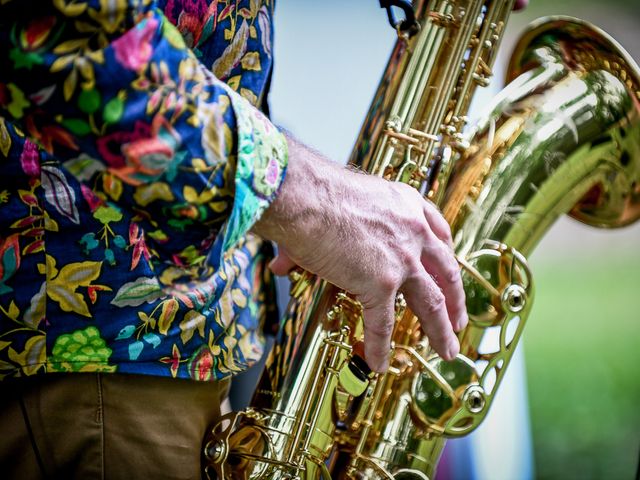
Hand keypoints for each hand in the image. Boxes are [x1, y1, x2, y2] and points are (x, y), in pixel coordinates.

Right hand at [254, 133, 466, 371]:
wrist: (304, 195)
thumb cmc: (312, 192)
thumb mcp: (339, 204)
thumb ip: (325, 235)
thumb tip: (287, 263)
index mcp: (406, 205)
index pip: (439, 234)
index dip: (446, 257)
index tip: (449, 271)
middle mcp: (413, 231)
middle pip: (446, 272)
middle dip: (455, 300)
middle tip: (459, 320)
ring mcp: (401, 259)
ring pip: (430, 302)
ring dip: (440, 329)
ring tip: (446, 350)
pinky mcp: (380, 282)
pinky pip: (382, 323)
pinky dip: (381, 346)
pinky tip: (379, 363)